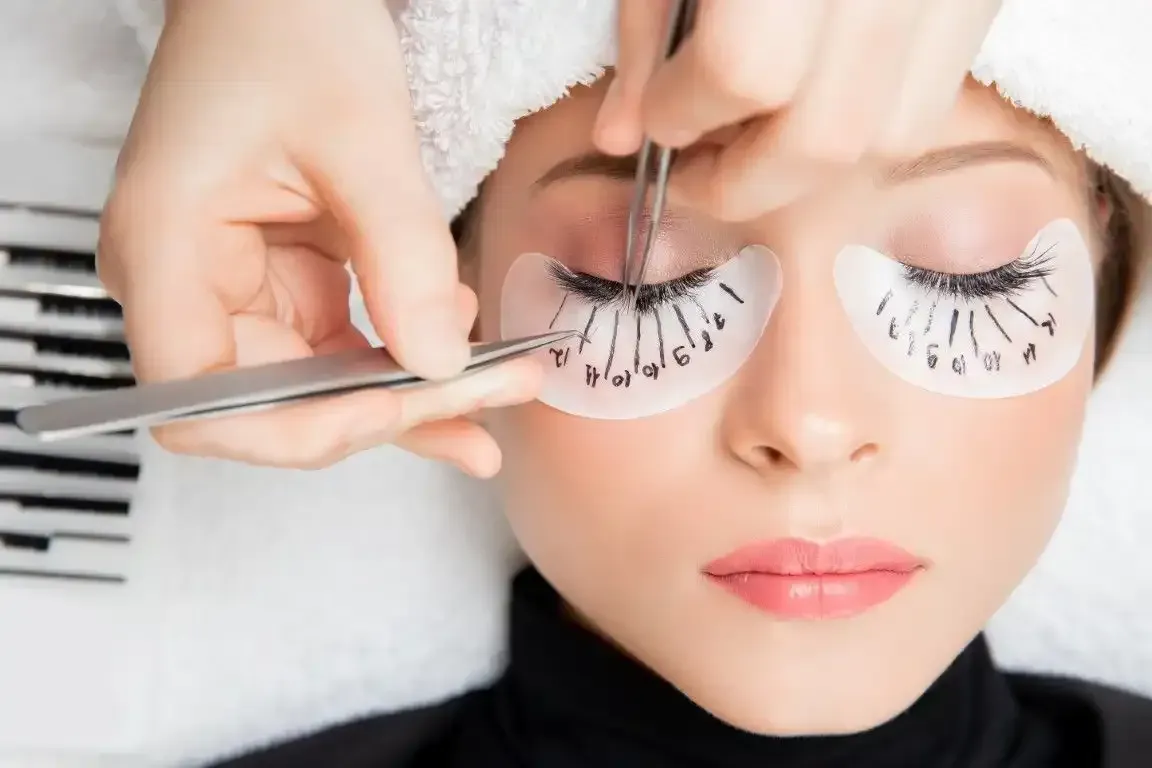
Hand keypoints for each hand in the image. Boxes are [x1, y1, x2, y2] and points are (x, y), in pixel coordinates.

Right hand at [100, 0, 532, 471]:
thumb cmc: (288, 30)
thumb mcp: (361, 138)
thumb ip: (403, 256)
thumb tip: (443, 366)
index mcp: (163, 250)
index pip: (202, 403)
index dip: (298, 427)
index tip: (396, 406)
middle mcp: (184, 286)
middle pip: (271, 406)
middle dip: (385, 414)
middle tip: (489, 406)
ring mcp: (232, 290)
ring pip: (317, 390)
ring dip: (410, 397)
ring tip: (503, 387)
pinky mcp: (279, 286)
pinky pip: (339, 351)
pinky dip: (403, 359)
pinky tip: (466, 353)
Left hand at [596, 0, 1002, 219]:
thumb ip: (647, 27)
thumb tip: (623, 136)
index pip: (743, 72)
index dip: (684, 113)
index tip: (660, 117)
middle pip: (828, 136)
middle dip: (744, 181)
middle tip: (698, 169)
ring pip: (889, 135)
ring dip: (808, 165)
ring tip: (755, 136)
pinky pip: (929, 96)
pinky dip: (865, 126)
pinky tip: (816, 101)